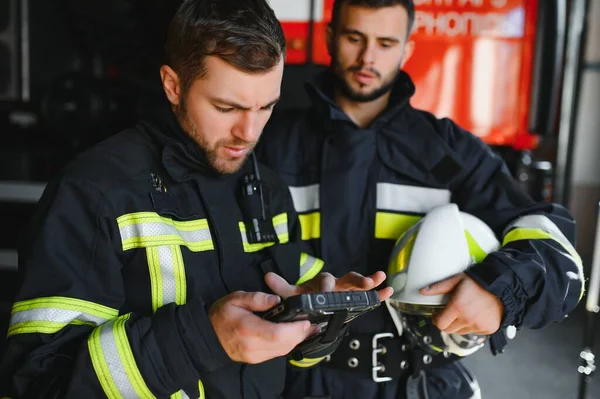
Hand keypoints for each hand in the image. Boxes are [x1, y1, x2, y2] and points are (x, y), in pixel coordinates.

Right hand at [209, 291, 317, 363]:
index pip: (277, 334)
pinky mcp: (256, 359)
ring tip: (308, 328)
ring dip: (297, 340)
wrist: (207, 335)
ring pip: (283, 351)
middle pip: (284, 345)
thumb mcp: (235, 298)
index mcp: (247, 330)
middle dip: (301, 334)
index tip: (306, 320)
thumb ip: (256, 298)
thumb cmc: (221, 315)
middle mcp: (252, 347)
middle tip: (312, 322)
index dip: (295, 329)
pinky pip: (277, 353)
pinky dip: (288, 344)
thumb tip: (277, 299)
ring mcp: (254, 356)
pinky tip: (295, 335)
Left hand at [265, 270, 393, 300]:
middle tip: (365, 282)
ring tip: (380, 279)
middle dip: (357, 280)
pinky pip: (369, 295)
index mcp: (322, 283)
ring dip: (369, 281)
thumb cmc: (305, 298)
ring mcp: (348, 291)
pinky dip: (379, 293)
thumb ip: (281, 287)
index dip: (327, 287)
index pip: (326, 281)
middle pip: (348, 278)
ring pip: (359, 284)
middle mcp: (337, 284)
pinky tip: (389, 291)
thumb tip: (267, 277)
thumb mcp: (292, 294)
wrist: (312, 304)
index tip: (327, 292)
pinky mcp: (356, 298)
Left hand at [420, 273, 503, 334]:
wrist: (502, 287)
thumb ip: (438, 287)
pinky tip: (476, 315)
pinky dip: (473, 326)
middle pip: (449, 330)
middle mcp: (467, 319)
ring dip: (459, 325)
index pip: (440, 324)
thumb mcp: (456, 280)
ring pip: (461, 332)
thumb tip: (422, 291)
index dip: (437, 320)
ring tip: (465, 312)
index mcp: (457, 307)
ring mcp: (478, 326)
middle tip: (451, 313)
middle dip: (447, 322)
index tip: (438, 315)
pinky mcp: (488, 329)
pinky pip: (475, 332)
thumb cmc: (478, 282)